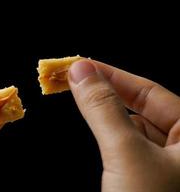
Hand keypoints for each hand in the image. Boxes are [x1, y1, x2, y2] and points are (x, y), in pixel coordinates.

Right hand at [68, 60, 179, 191]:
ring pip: (133, 129)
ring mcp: (168, 166)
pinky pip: (129, 148)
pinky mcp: (149, 179)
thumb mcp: (126, 152)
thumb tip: (82, 72)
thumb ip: (104, 110)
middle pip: (141, 109)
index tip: (83, 66)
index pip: (150, 92)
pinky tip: (102, 135)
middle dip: (108, 96)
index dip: (114, 76)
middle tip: (76, 82)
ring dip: (108, 118)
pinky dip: (111, 138)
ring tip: (85, 102)